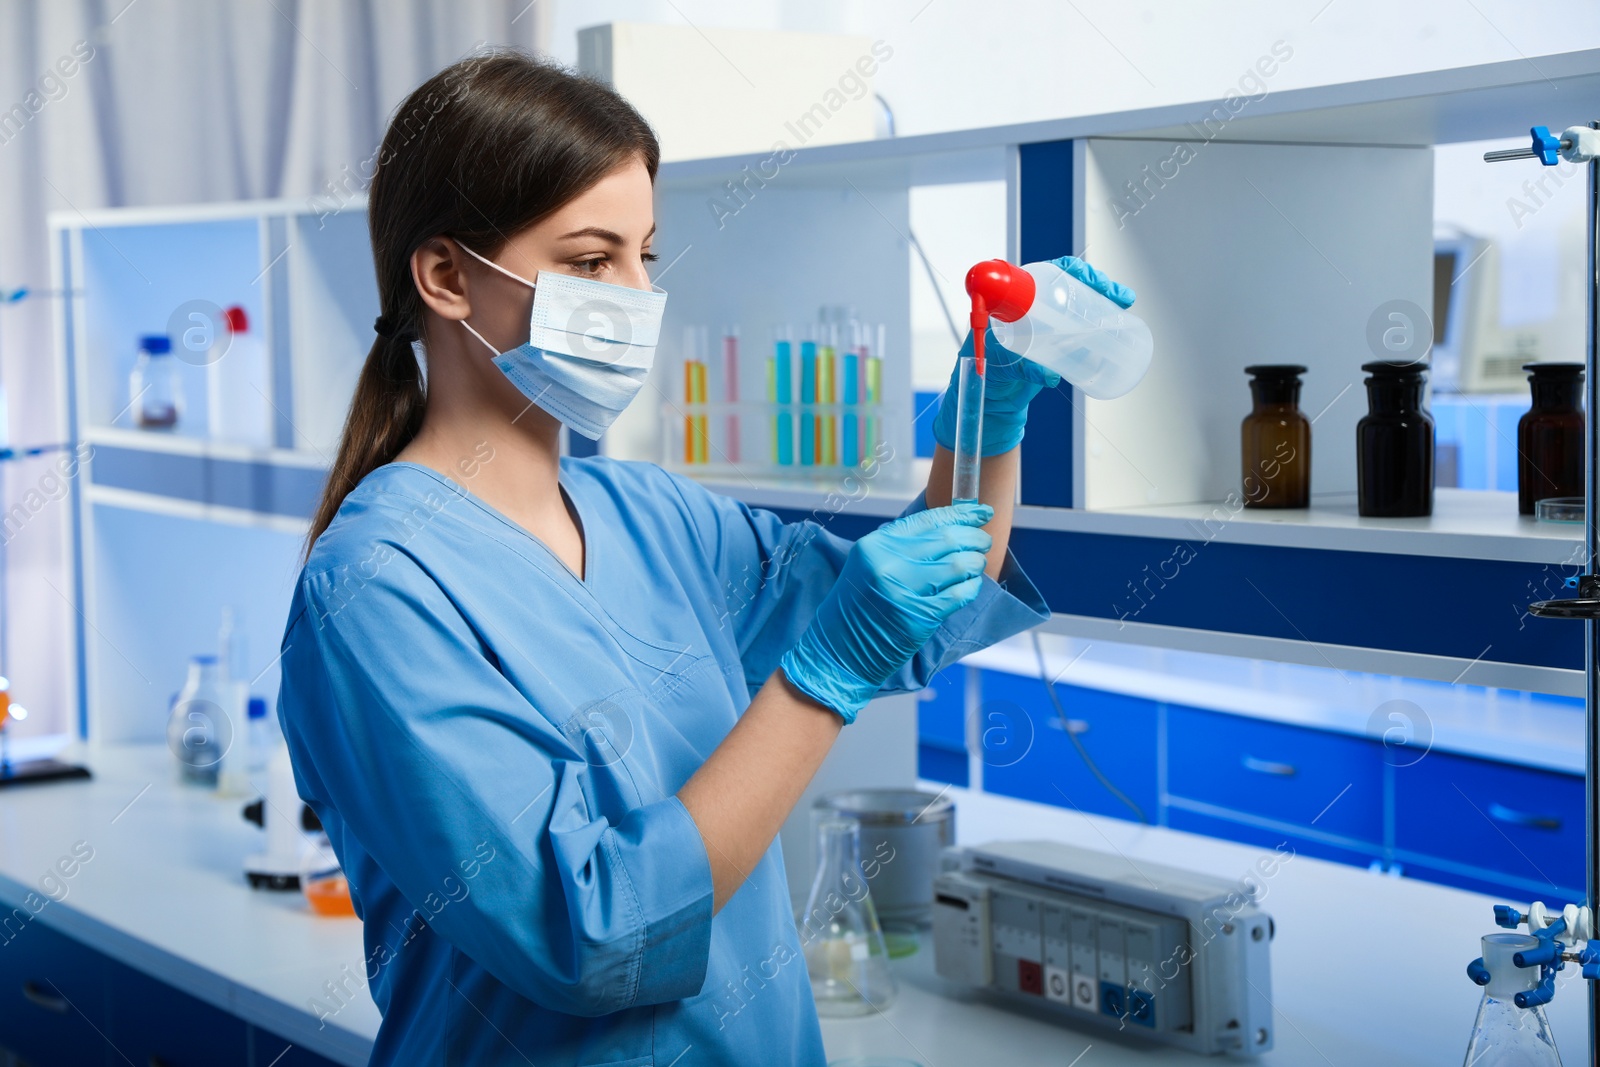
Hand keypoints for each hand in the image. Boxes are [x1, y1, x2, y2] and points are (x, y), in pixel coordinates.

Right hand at [779, 503, 993, 722]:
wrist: (839, 650)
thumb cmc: (857, 607)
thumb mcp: (870, 565)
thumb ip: (903, 547)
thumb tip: (950, 528)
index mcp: (876, 545)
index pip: (928, 520)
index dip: (961, 514)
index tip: (982, 512)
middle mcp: (889, 563)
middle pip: (948, 539)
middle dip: (975, 537)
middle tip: (983, 540)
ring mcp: (904, 591)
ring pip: (960, 564)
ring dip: (976, 562)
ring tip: (977, 564)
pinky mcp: (919, 617)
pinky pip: (960, 594)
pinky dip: (972, 587)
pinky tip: (971, 585)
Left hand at [932, 255, 1134, 455]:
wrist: (993, 394)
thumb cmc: (989, 369)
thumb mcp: (1001, 363)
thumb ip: (1024, 368)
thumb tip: (1049, 376)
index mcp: (1017, 302)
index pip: (1046, 274)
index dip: (1071, 271)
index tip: (1088, 279)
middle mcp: (1036, 307)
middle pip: (1071, 283)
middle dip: (1097, 282)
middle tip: (1115, 294)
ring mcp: (1050, 323)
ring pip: (1080, 301)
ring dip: (1105, 297)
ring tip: (1124, 301)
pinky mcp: (1061, 341)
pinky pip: (1083, 325)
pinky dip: (1102, 321)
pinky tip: (1119, 321)